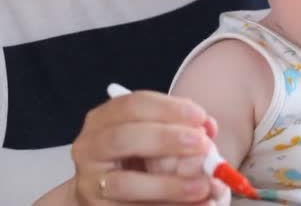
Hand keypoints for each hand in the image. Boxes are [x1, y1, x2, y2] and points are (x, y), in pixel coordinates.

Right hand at [70, 90, 226, 204]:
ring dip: (168, 185)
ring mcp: (92, 183)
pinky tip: (199, 204)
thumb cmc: (141, 155)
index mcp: (104, 119)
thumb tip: (208, 127)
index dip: (168, 109)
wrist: (115, 194)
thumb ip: (182, 127)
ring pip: (126, 184)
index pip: (133, 105)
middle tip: (201, 144)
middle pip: (123, 138)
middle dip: (165, 139)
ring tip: (204, 185)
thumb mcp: (158, 134)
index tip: (199, 117)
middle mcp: (91, 148)